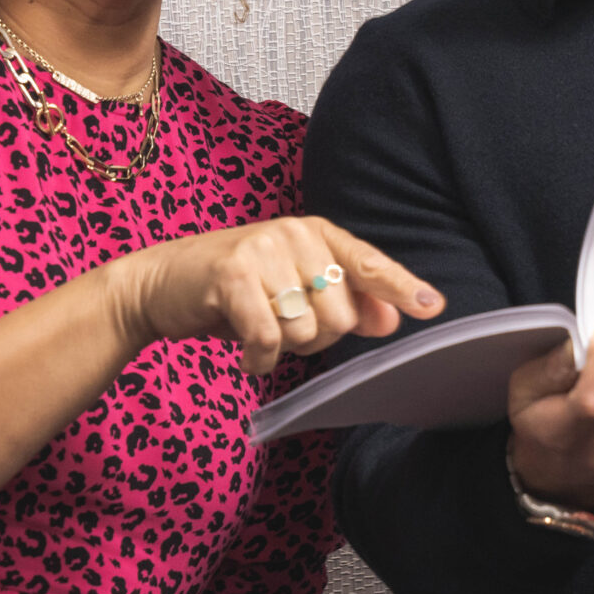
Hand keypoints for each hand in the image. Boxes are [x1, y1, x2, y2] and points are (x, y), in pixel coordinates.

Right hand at [110, 217, 443, 373]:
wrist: (161, 283)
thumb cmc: (233, 290)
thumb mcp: (292, 291)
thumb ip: (343, 301)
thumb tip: (390, 320)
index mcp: (315, 233)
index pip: (368, 262)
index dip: (400, 286)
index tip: (432, 307)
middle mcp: (293, 233)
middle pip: (339, 314)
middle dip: (315, 338)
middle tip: (281, 327)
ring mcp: (262, 251)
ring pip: (305, 330)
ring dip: (282, 348)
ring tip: (257, 328)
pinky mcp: (232, 276)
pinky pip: (267, 339)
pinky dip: (258, 360)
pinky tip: (245, 354)